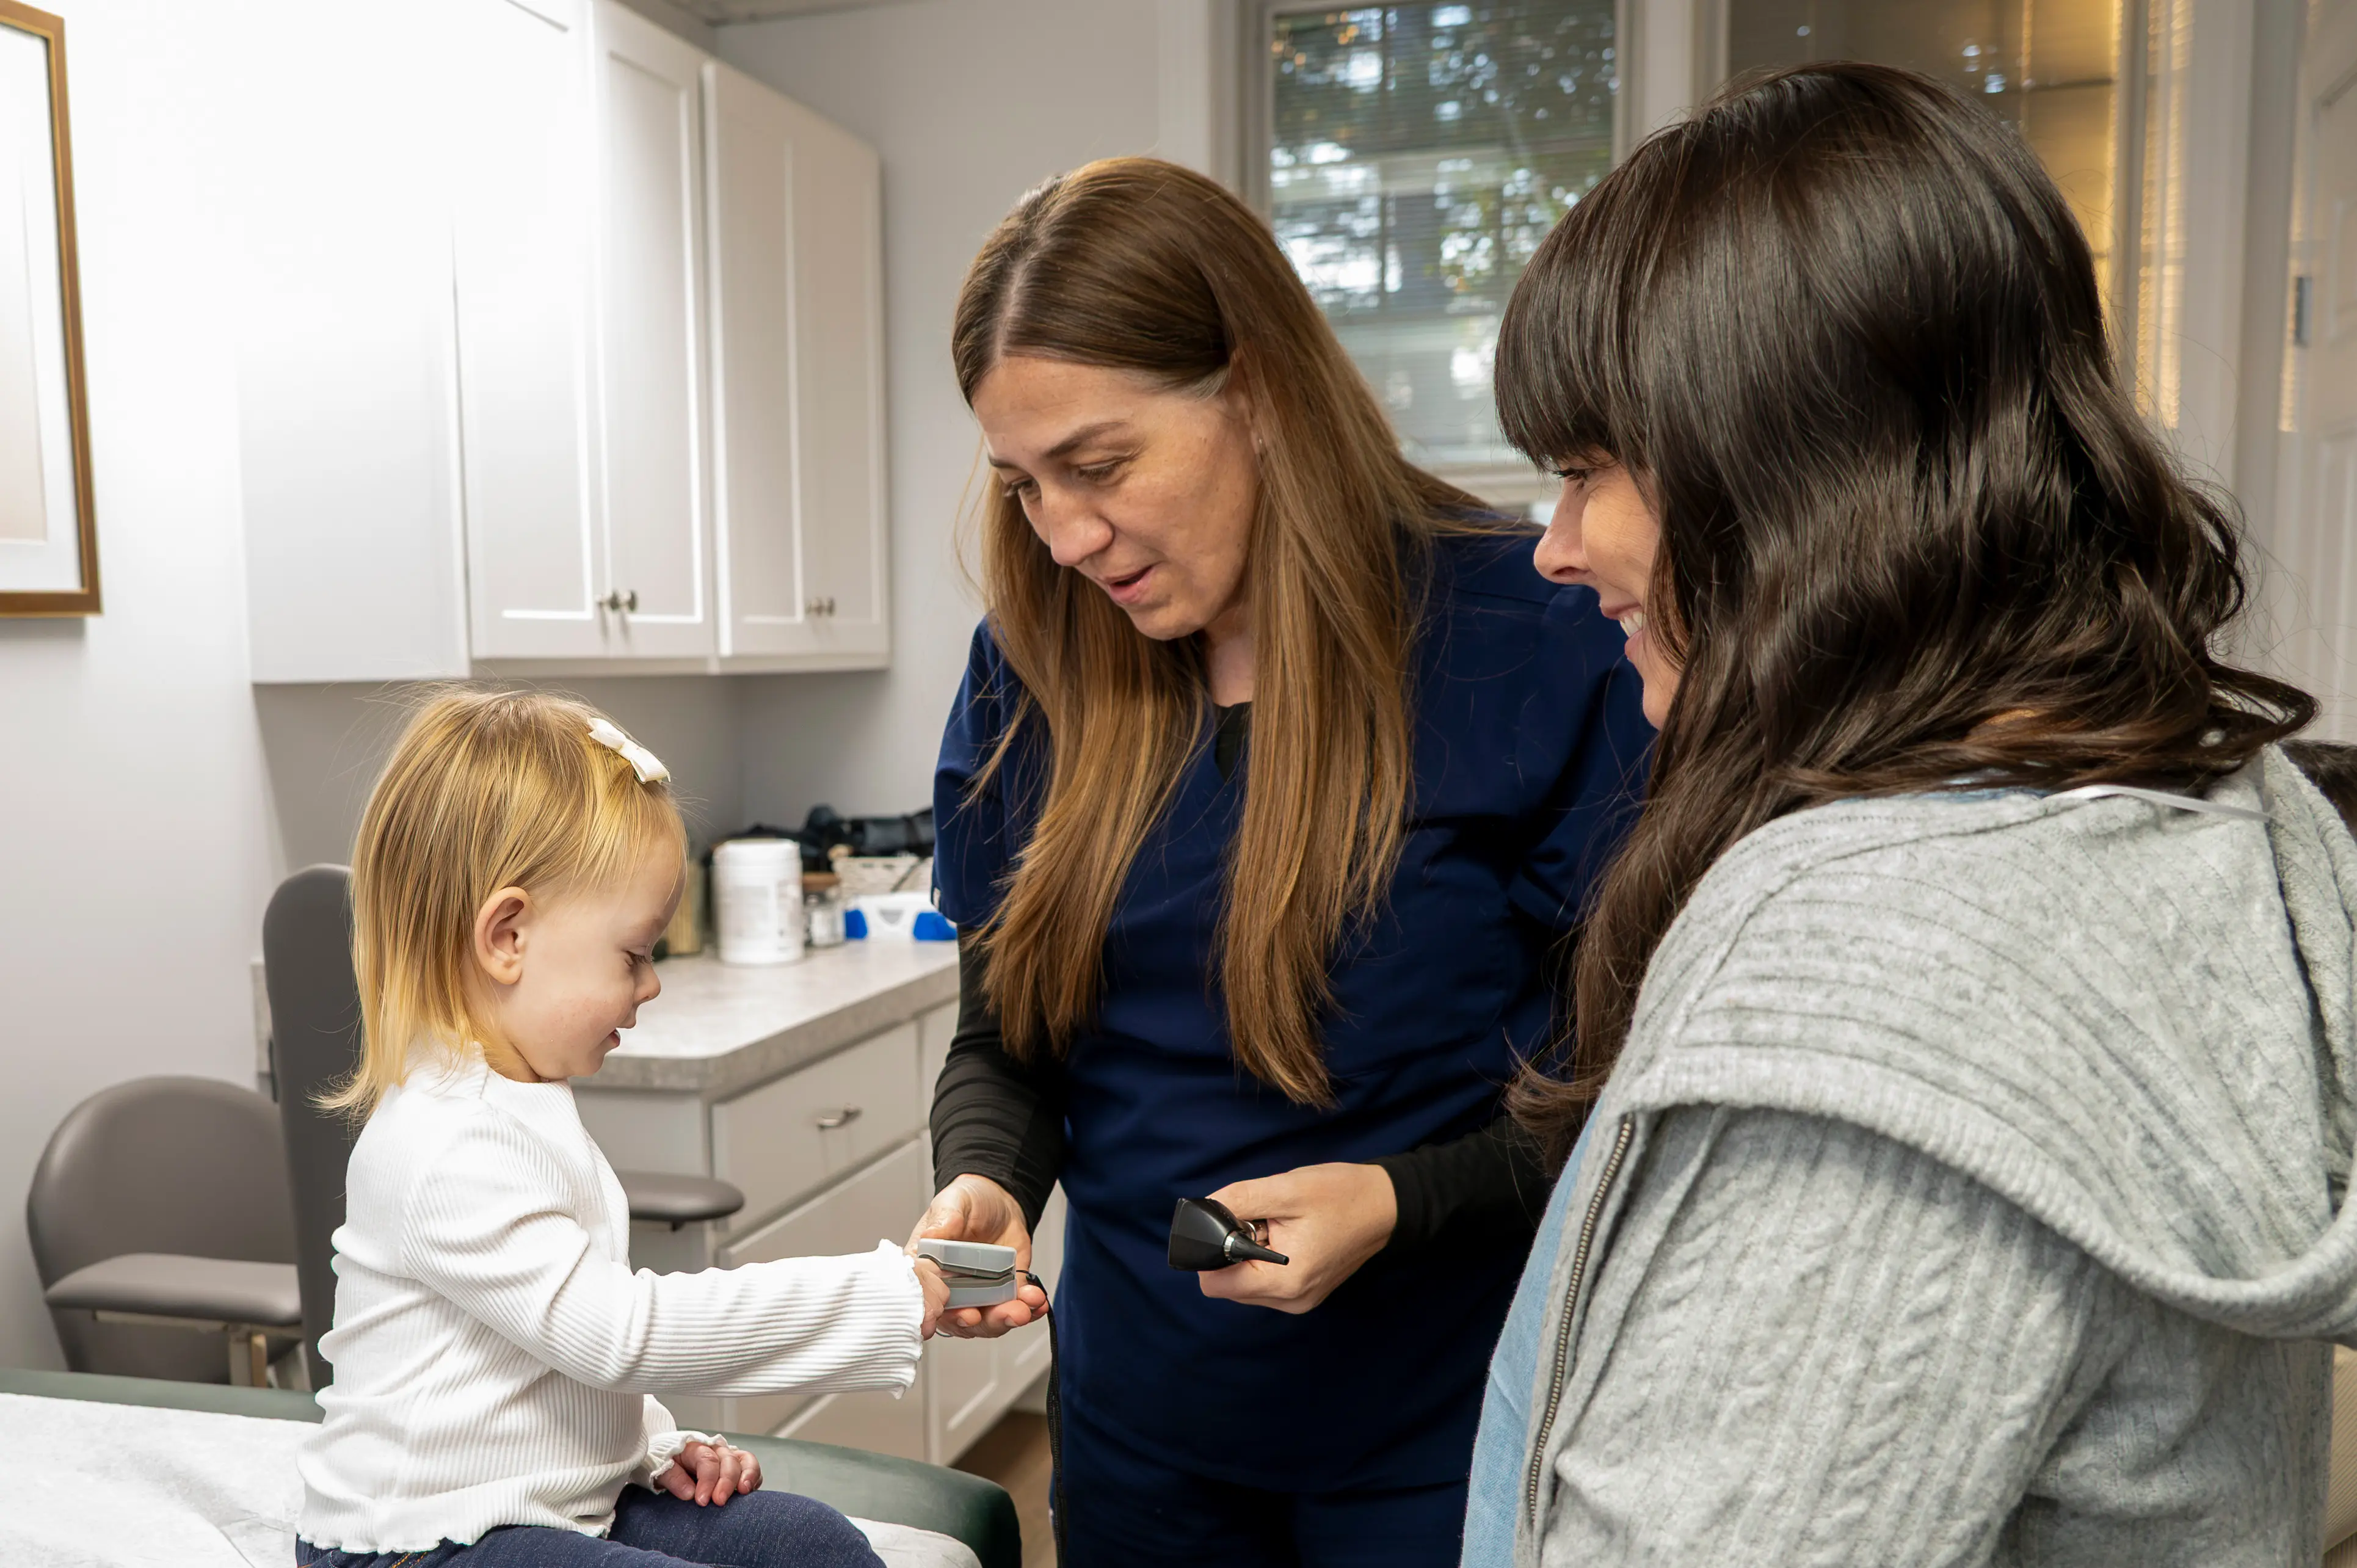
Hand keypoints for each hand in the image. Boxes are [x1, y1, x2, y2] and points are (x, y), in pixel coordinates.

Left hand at [660, 1439, 760, 1506]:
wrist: (666, 1459)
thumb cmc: (664, 1464)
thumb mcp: (659, 1469)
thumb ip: (673, 1478)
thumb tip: (689, 1493)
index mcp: (695, 1447)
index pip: (707, 1460)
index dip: (707, 1481)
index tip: (702, 1501)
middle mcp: (715, 1449)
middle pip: (728, 1460)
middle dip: (726, 1482)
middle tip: (720, 1501)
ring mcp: (727, 1456)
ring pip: (745, 1460)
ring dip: (747, 1475)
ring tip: (745, 1491)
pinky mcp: (736, 1466)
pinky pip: (751, 1468)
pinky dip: (753, 1478)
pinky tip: (749, 1491)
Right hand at [907, 1174, 1049, 1338]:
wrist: (1000, 1200)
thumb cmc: (967, 1202)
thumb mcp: (952, 1203)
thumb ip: (944, 1219)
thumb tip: (931, 1237)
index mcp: (929, 1271)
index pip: (929, 1300)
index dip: (946, 1313)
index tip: (966, 1314)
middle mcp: (951, 1289)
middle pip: (961, 1319)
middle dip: (984, 1321)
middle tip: (1004, 1313)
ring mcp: (979, 1294)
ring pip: (989, 1320)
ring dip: (1008, 1318)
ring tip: (1025, 1308)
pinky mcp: (1004, 1292)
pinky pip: (1015, 1308)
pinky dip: (1028, 1310)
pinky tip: (1037, 1302)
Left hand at [1196, 1162, 1396, 1314]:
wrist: (1387, 1205)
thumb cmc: (1341, 1195)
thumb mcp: (1287, 1188)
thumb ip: (1238, 1200)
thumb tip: (1201, 1212)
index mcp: (1284, 1282)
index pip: (1214, 1283)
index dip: (1212, 1250)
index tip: (1237, 1224)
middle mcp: (1290, 1301)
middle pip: (1228, 1283)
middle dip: (1236, 1249)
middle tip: (1268, 1220)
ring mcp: (1299, 1300)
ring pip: (1245, 1283)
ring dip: (1251, 1254)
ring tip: (1281, 1226)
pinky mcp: (1306, 1292)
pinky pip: (1265, 1281)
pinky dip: (1266, 1259)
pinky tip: (1289, 1236)